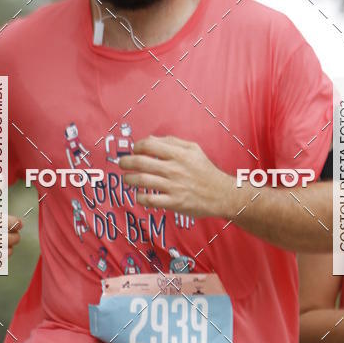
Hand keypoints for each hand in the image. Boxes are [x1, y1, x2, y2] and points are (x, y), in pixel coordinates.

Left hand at [119, 135, 233, 219]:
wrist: (221, 194)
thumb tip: (150, 140)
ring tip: (126, 179)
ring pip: (141, 180)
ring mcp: (173, 186)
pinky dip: (139, 197)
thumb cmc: (205, 171)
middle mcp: (174, 169)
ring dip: (128, 179)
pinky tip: (138, 195)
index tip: (134, 150)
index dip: (136, 147)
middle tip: (122, 164)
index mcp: (178, 154)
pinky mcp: (173, 202)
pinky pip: (149, 199)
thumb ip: (172, 142)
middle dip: (125, 162)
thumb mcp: (193, 149)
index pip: (148, 145)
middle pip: (140, 162)